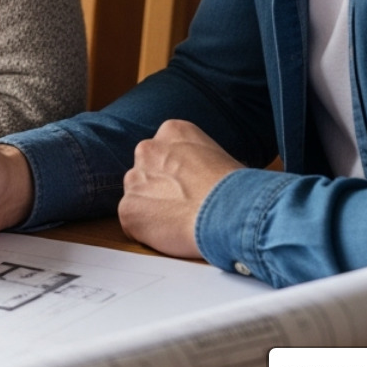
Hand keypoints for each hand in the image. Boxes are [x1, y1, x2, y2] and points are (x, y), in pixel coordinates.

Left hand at [118, 119, 242, 257]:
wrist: (232, 213)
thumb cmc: (238, 190)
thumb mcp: (219, 158)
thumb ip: (196, 163)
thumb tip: (197, 179)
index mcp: (172, 131)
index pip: (163, 152)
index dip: (175, 174)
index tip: (188, 187)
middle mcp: (148, 149)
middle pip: (145, 172)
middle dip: (159, 189)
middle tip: (182, 207)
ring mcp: (135, 179)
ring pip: (137, 198)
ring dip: (152, 210)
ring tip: (181, 222)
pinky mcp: (128, 209)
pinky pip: (133, 224)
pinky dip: (148, 233)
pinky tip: (172, 234)